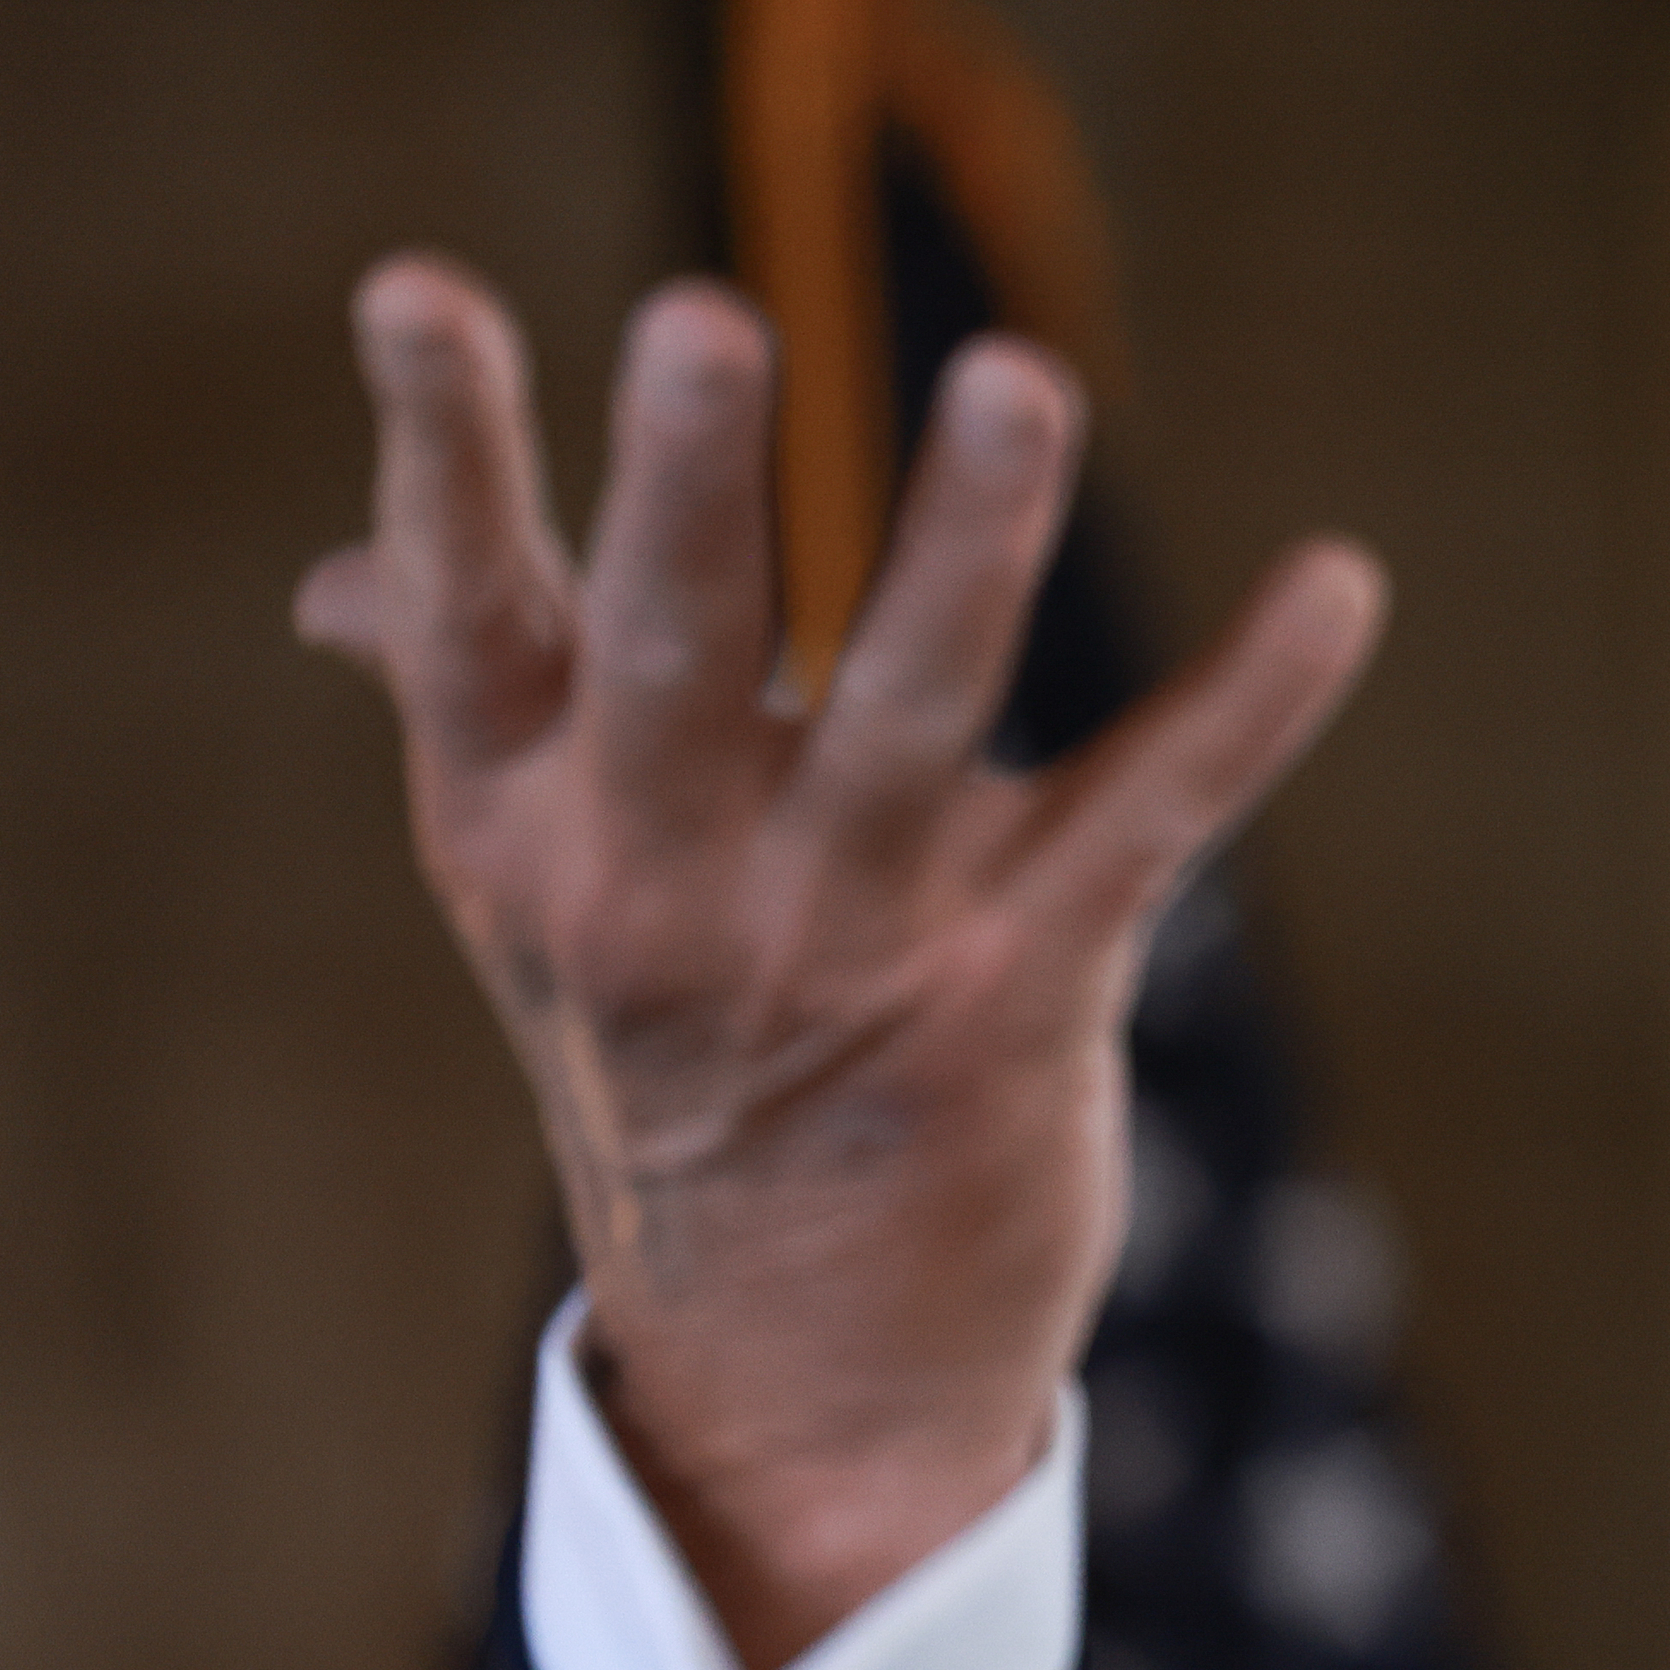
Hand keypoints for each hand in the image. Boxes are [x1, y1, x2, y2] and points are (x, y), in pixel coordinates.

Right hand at [299, 259, 1384, 1669]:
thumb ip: (482, 712)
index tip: (415, 290)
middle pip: (675, 652)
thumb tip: (329, 584)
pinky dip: (1251, 698)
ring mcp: (853, 943)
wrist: (795, 1378)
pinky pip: (1148, 819)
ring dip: (968, 546)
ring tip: (1017, 381)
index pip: (465, 612)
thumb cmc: (678, 1071)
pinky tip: (1340, 587)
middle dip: (692, 490)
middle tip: (706, 319)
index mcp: (527, 821)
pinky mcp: (1024, 997)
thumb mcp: (543, 905)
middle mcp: (671, 881)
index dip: (444, 450)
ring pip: (914, 713)